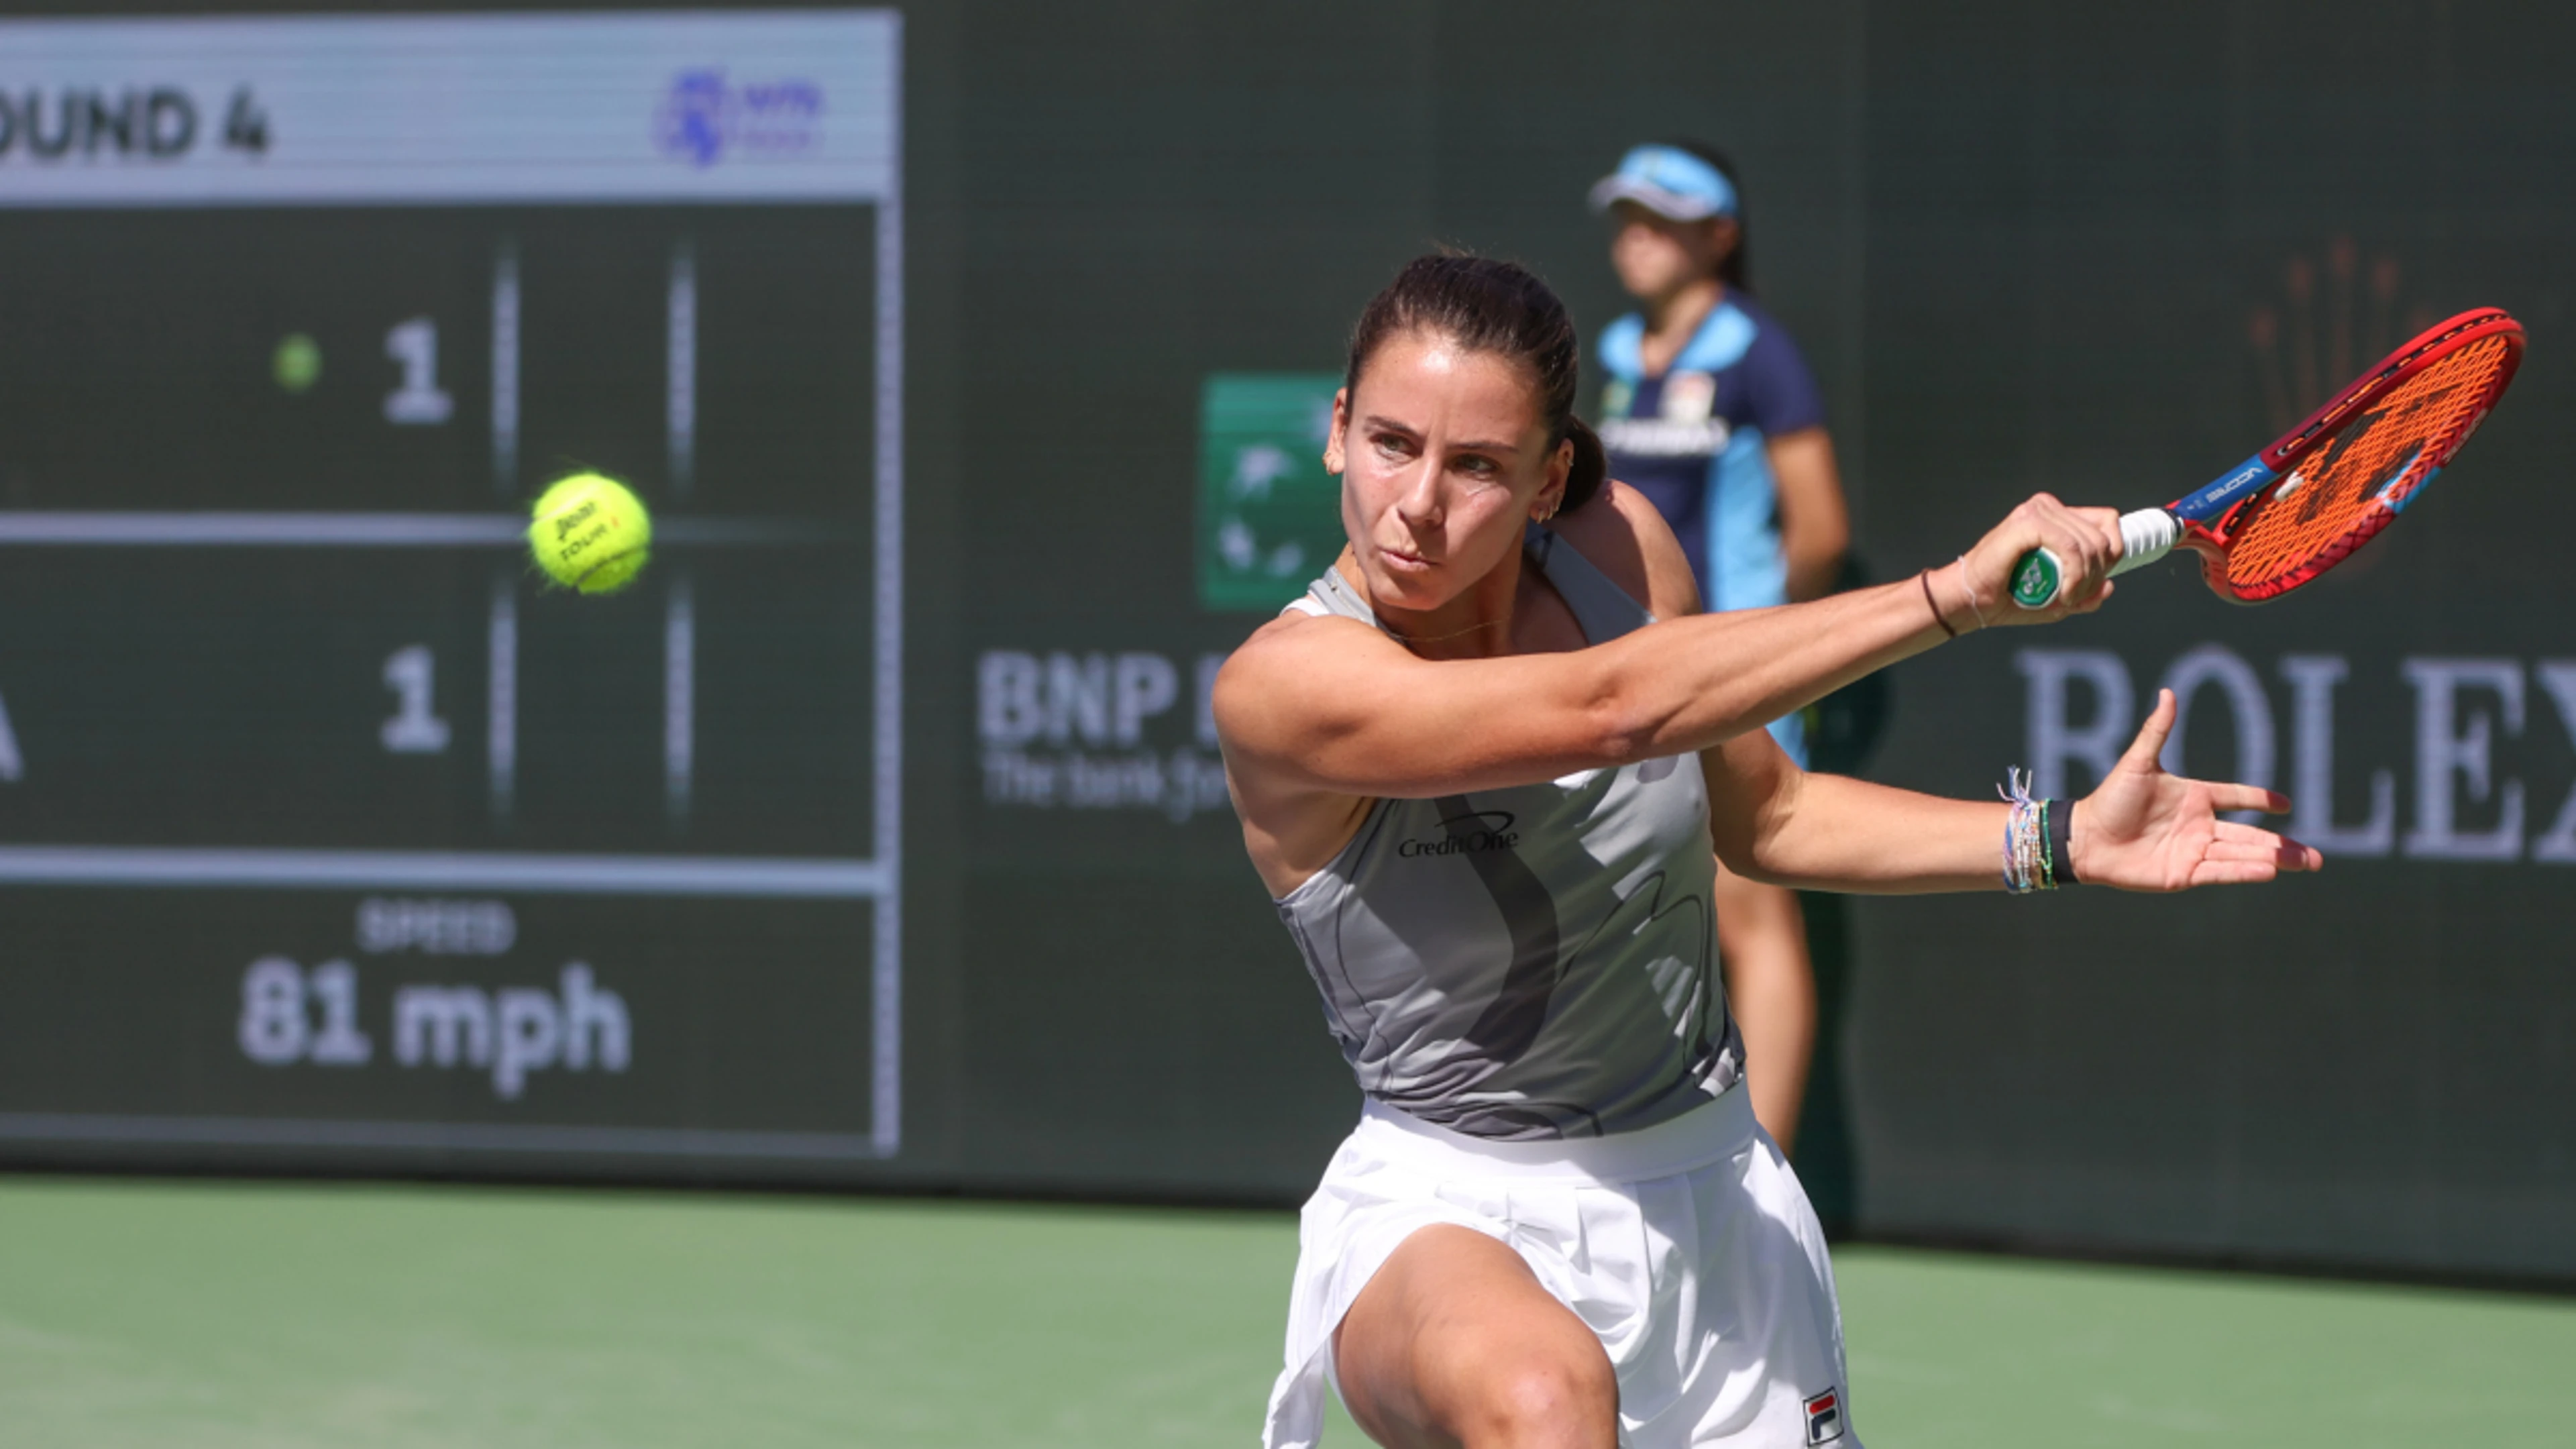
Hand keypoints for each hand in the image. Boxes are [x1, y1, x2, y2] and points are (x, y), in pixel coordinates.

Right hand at [1950, 493, 2125, 628]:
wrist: (1971, 600)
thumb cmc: (2007, 597)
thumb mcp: (2056, 599)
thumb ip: (2084, 592)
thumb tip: (2109, 586)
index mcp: (2055, 516)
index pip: (2106, 522)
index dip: (2111, 553)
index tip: (2094, 581)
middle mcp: (2048, 507)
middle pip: (2102, 537)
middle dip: (2097, 575)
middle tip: (2075, 598)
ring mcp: (2038, 511)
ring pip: (2090, 544)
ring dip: (2085, 580)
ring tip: (2066, 599)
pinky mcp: (2029, 522)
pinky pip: (2071, 548)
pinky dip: (2074, 575)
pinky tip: (2062, 593)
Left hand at [2069, 689, 2322, 889]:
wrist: (2085, 838)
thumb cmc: (2110, 798)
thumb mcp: (2137, 763)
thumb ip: (2157, 731)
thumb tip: (2168, 692)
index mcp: (2194, 797)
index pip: (2236, 797)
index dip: (2259, 800)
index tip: (2285, 804)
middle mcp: (2199, 826)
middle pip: (2250, 836)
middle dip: (2282, 845)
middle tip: (2313, 857)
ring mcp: (2193, 851)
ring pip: (2241, 855)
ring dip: (2273, 860)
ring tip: (2305, 863)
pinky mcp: (2183, 874)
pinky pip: (2219, 872)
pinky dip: (2243, 871)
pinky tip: (2269, 871)